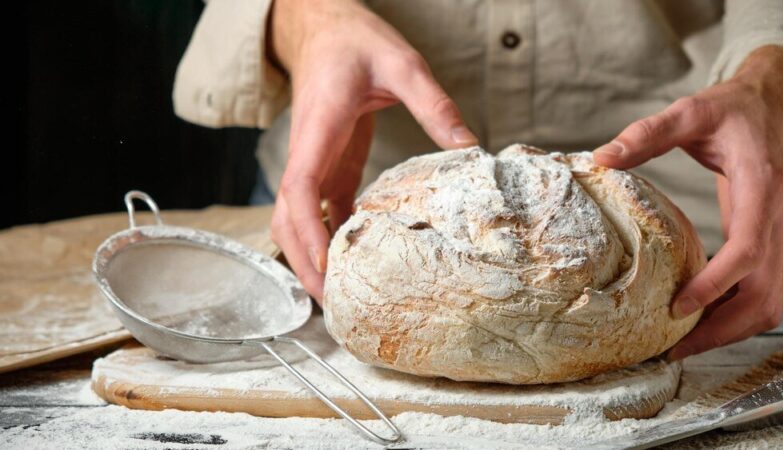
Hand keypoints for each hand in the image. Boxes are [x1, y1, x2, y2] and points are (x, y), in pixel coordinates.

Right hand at [267, 0, 477, 300]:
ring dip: (310, 256)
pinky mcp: (328, 165)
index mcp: (318, 129)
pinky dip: (329, 239)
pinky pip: (320, 209)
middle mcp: (307, 152)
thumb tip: (470, 147)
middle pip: (287, 218)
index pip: (299, 189)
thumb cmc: (355, 41)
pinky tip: (354, 261)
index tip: (325, 267)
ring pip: (295, 219)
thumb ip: (433, 104)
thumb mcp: (402, 64)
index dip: (306, 232)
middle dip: (303, 262)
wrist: (325, 26)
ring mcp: (314, 162)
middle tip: (334, 304)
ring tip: (341, 294)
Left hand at [593, 46, 782, 358]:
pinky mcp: (770, 242)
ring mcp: (779, 235)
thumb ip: (648, 134)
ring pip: (769, 302)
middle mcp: (778, 220)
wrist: (779, 104)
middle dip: (722, 328)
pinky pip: (762, 291)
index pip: (748, 250)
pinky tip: (699, 319)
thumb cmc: (736, 110)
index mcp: (762, 189)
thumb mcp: (692, 112)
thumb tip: (602, 157)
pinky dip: (735, 314)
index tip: (678, 307)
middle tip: (672, 348)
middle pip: (764, 294)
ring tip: (681, 345)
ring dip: (730, 330)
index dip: (716, 284)